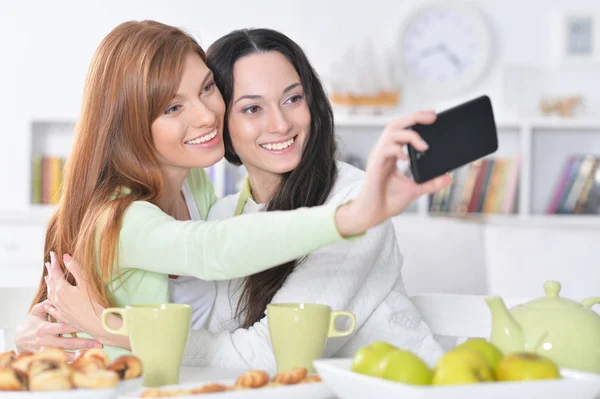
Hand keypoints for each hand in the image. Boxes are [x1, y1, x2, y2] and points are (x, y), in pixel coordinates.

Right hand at [14, 299, 101, 355]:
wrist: (19, 340)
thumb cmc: (31, 324)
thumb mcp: (36, 313)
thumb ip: (44, 305)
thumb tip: (53, 298)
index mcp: (45, 329)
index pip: (64, 327)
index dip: (77, 326)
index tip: (90, 325)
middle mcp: (47, 341)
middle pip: (69, 342)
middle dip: (85, 343)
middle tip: (100, 342)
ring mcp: (47, 351)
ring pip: (66, 353)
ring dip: (80, 353)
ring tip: (95, 351)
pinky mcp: (47, 358)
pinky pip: (60, 361)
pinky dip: (70, 361)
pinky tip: (82, 359)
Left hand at [44, 251, 105, 336]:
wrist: (97, 324)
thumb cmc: (94, 303)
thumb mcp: (86, 283)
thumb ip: (75, 269)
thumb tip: (65, 257)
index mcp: (62, 289)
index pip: (56, 271)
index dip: (54, 261)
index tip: (53, 253)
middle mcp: (57, 299)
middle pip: (52, 282)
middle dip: (50, 271)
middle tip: (48, 263)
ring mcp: (59, 308)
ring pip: (50, 294)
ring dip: (49, 285)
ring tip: (47, 278)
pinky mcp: (63, 317)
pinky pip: (52, 308)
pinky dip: (49, 303)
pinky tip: (48, 303)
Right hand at [335, 110, 451, 235]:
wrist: (373, 215)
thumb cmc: (387, 201)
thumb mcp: (414, 190)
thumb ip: (430, 183)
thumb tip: (448, 177)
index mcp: (391, 154)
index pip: (403, 129)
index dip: (416, 120)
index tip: (433, 116)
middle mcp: (384, 151)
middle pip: (396, 124)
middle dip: (414, 117)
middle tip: (433, 117)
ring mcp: (378, 156)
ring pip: (391, 132)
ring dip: (409, 134)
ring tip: (424, 145)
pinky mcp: (375, 165)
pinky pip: (386, 150)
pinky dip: (398, 150)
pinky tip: (407, 158)